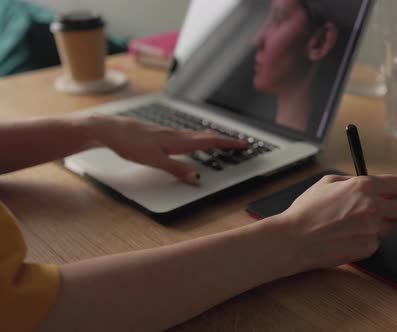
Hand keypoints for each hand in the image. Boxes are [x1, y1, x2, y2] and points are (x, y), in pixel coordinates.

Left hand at [88, 114, 246, 183]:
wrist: (109, 129)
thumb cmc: (129, 143)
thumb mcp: (154, 160)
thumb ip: (176, 169)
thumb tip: (196, 176)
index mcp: (178, 141)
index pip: (209, 142)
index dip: (227, 144)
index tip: (243, 144)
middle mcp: (176, 135)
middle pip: (206, 137)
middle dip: (224, 140)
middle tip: (239, 143)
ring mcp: (168, 133)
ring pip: (196, 135)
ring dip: (211, 138)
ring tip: (221, 141)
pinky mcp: (160, 134)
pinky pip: (186, 135)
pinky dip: (197, 138)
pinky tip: (192, 140)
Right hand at [277, 175, 396, 270]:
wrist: (295, 238)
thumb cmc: (307, 210)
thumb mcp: (327, 182)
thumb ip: (352, 181)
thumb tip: (368, 183)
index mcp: (364, 187)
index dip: (391, 190)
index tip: (387, 194)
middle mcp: (372, 206)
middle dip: (391, 210)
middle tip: (375, 213)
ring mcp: (372, 229)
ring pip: (390, 228)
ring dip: (378, 227)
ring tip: (354, 227)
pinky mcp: (368, 248)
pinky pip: (376, 243)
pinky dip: (365, 242)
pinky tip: (348, 239)